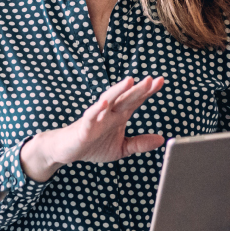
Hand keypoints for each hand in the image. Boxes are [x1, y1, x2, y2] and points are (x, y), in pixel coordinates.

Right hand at [19, 77, 167, 181]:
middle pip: (126, 98)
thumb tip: (161, 140)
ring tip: (130, 81)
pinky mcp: (85, 126)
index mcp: (119, 115)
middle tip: (151, 79)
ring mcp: (97, 117)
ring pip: (109, 100)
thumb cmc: (94, 145)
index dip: (148, 91)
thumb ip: (139, 143)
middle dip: (138, 89)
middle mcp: (110, 112)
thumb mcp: (121, 148)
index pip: (136, 101)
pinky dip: (97, 108)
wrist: (68, 150)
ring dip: (119, 90)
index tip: (160, 81)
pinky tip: (105, 102)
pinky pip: (91, 115)